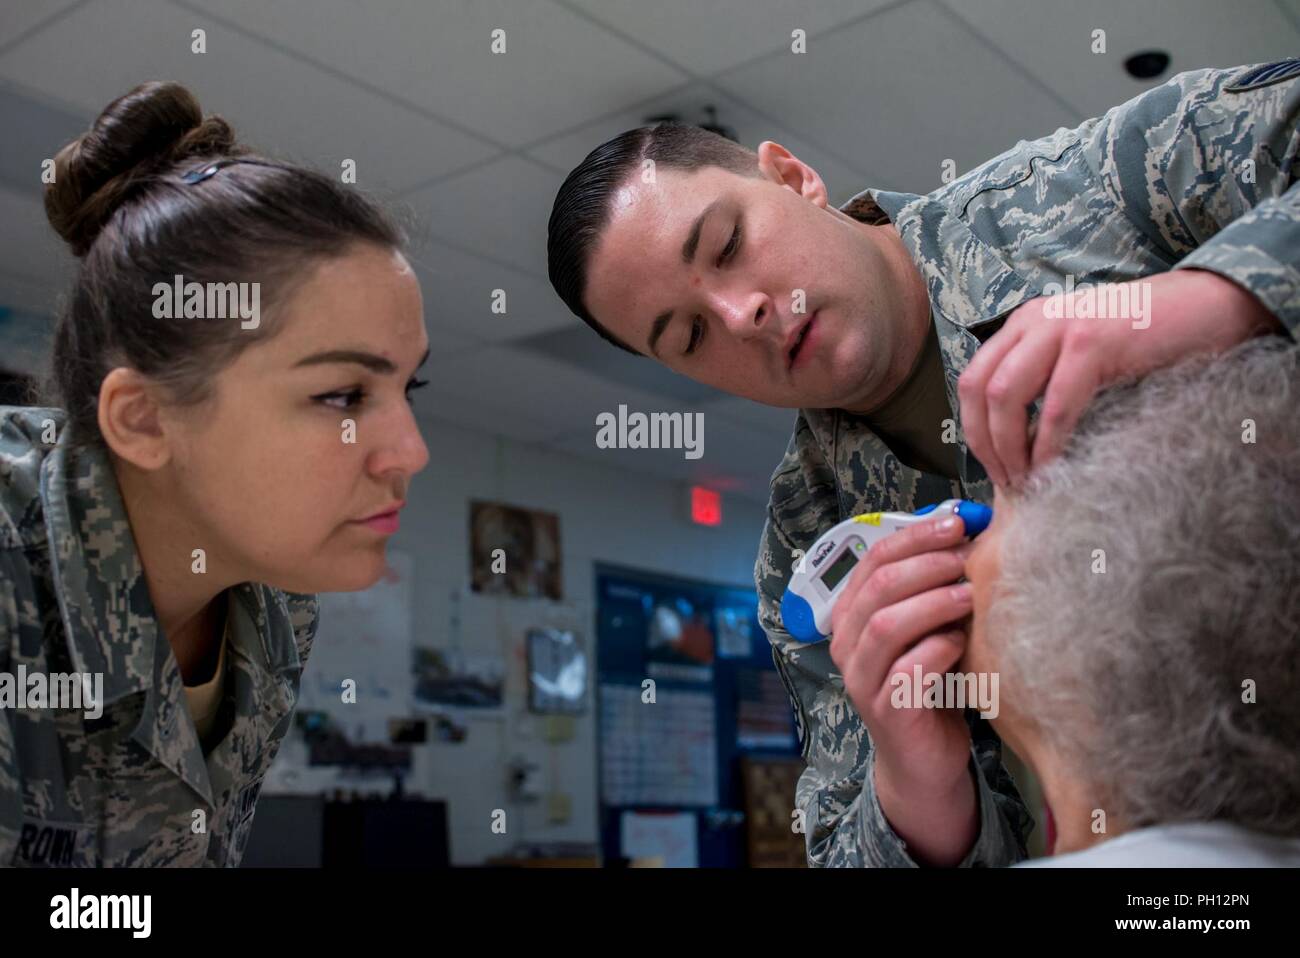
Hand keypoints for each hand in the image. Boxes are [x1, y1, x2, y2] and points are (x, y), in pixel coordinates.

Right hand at [828, 513, 977, 862]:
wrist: (926, 757)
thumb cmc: (931, 682)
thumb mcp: (928, 625)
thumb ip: (934, 584)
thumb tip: (968, 525)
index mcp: (852, 613)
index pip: (874, 557)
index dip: (916, 535)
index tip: (959, 521)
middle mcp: (846, 642)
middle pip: (878, 586)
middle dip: (928, 563)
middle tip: (970, 555)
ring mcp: (861, 678)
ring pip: (887, 624)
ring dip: (934, 602)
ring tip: (971, 595)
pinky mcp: (885, 710)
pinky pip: (909, 669)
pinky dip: (939, 649)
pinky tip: (962, 643)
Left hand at [958, 269, 1278, 487]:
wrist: (1210, 305)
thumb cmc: (1148, 338)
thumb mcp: (1081, 354)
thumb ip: (1044, 381)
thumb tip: (1014, 443)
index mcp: (1024, 324)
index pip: (972, 381)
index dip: (974, 430)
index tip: (991, 468)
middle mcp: (1034, 320)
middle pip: (978, 390)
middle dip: (985, 444)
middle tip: (1006, 481)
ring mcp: (1061, 327)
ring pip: (1005, 396)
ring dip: (1010, 447)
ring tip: (1027, 478)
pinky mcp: (1093, 342)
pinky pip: (1055, 405)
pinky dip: (1048, 443)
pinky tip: (1053, 466)